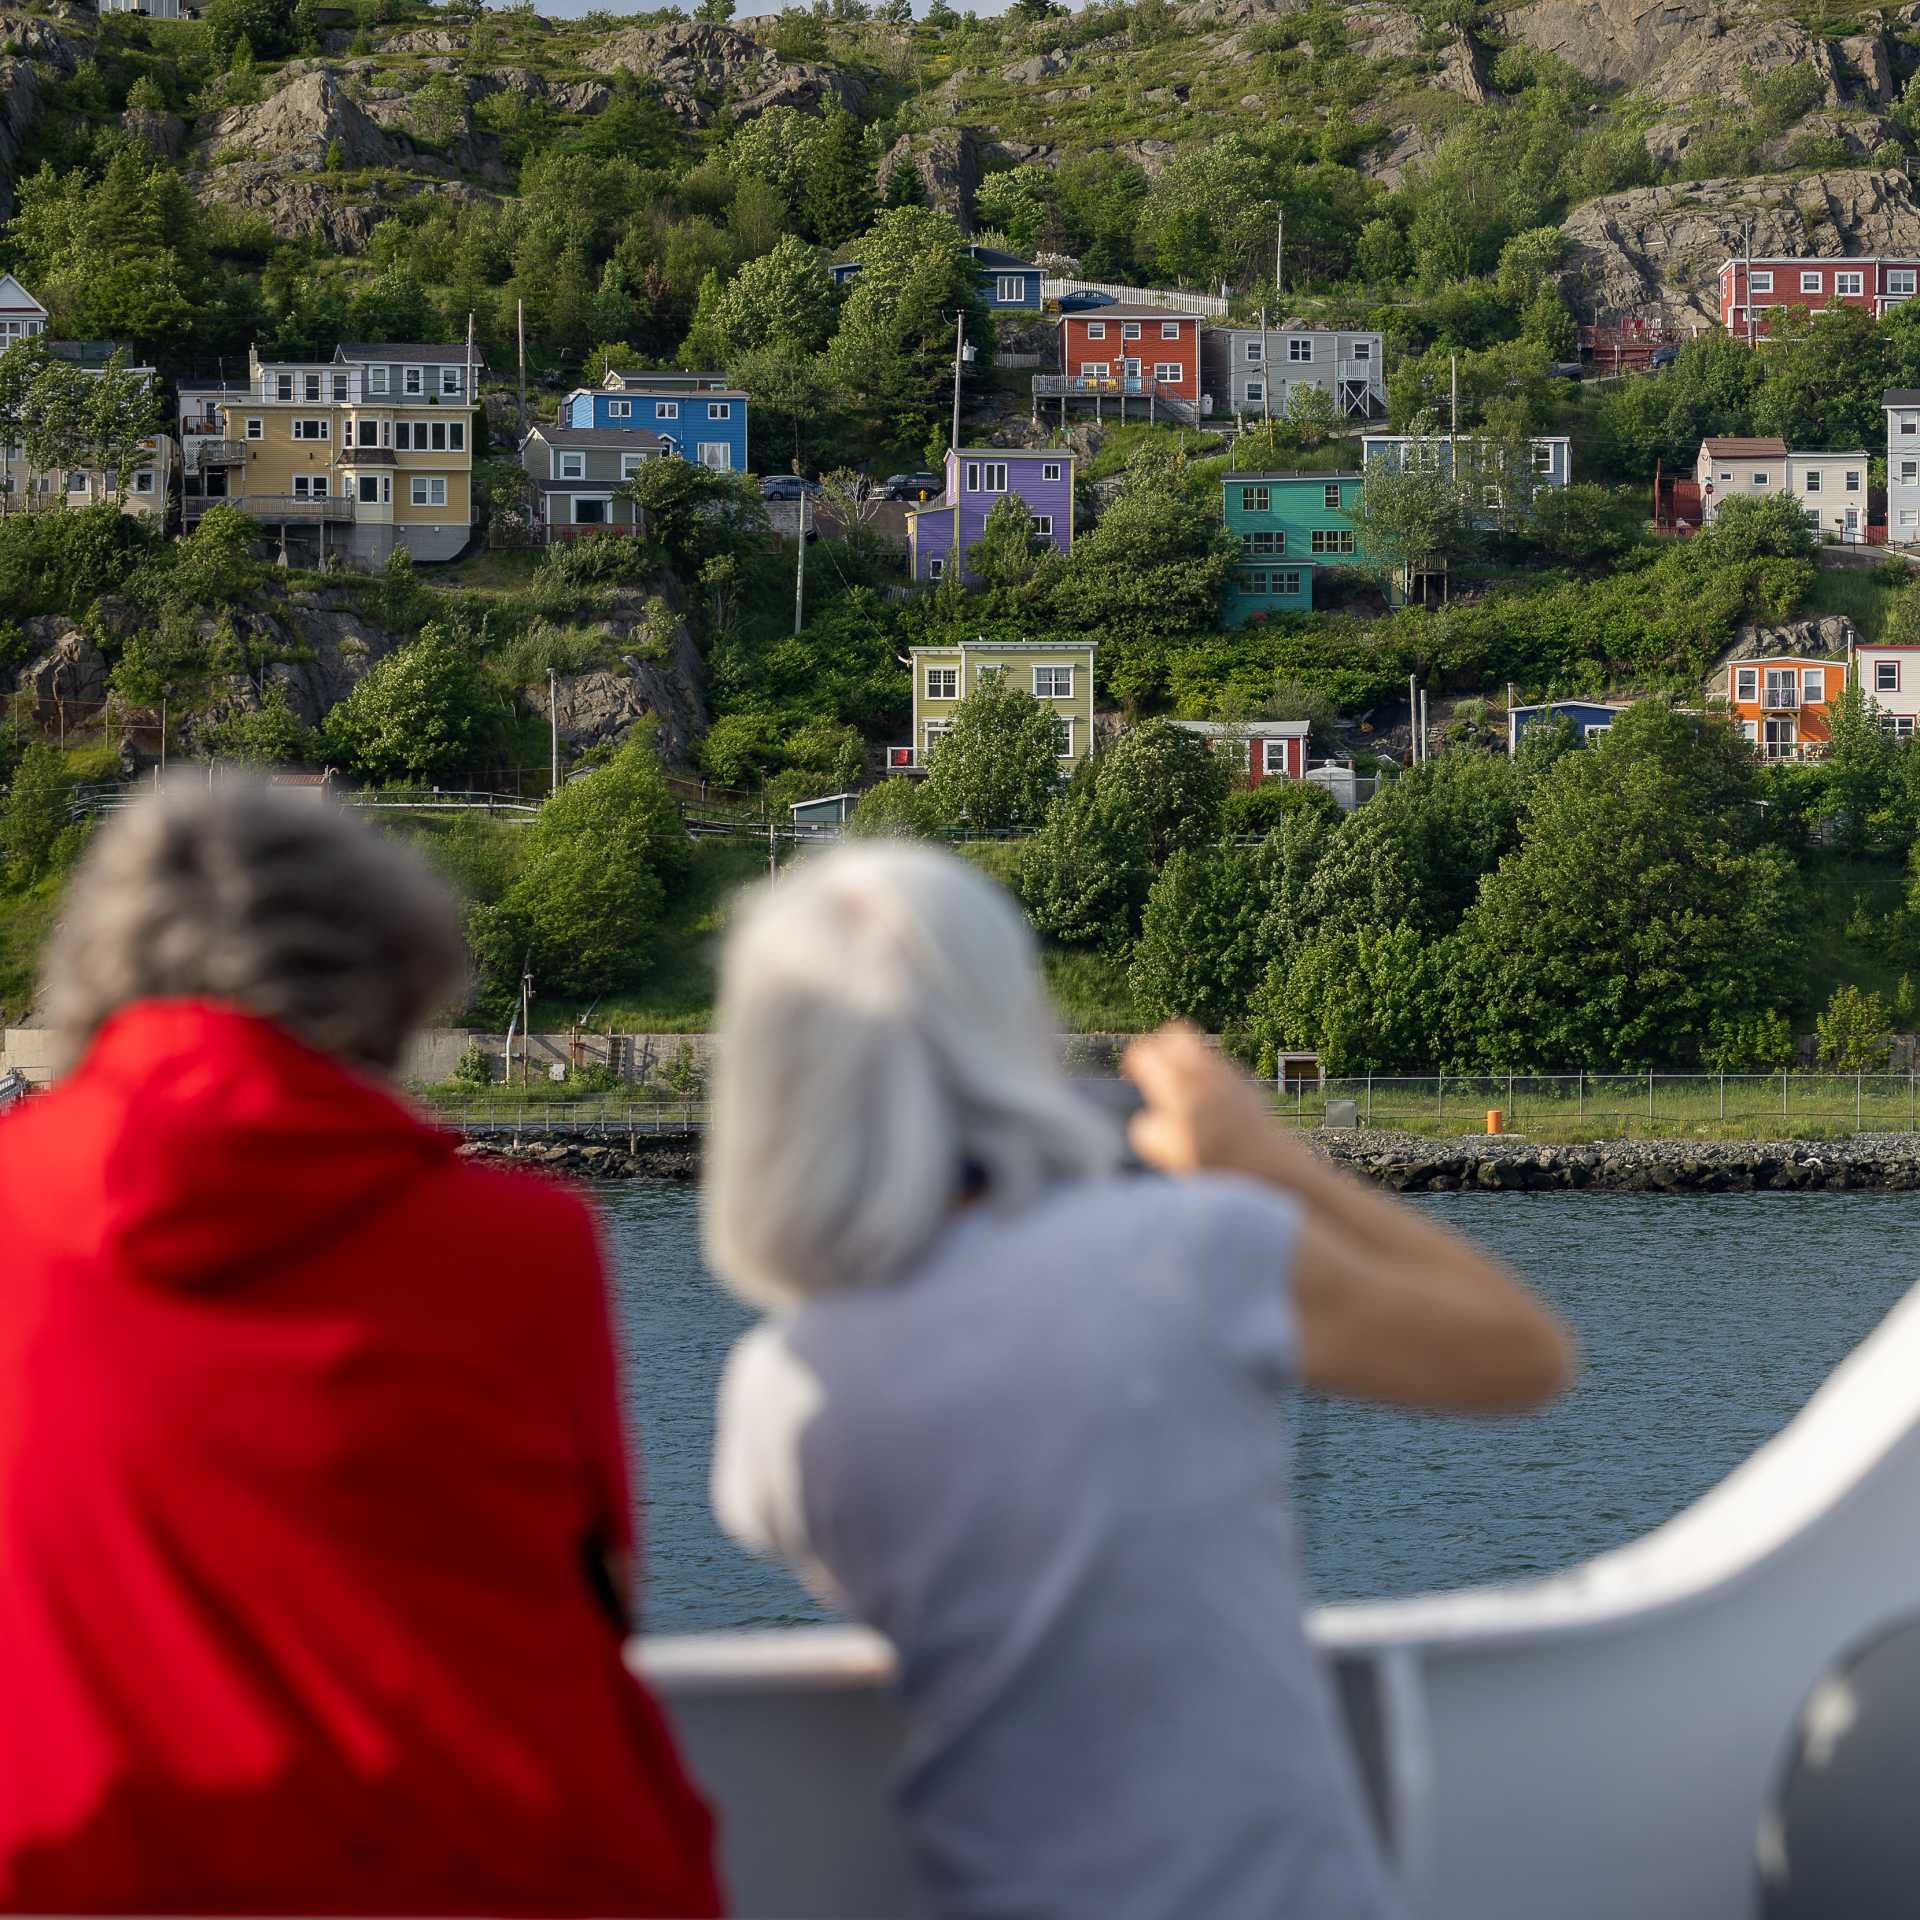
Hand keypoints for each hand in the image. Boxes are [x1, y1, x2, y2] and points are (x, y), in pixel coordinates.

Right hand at [1121, 1024, 1312, 1185]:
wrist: (1264, 1162)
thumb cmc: (1210, 1157)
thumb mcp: (1161, 1149)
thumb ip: (1144, 1128)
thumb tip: (1146, 1118)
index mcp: (1175, 1081)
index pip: (1144, 1051)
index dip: (1132, 1062)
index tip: (1130, 1076)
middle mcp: (1201, 1069)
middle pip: (1174, 1033)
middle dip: (1160, 1046)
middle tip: (1155, 1068)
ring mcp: (1226, 1072)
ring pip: (1199, 1049)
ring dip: (1185, 1061)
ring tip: (1180, 1087)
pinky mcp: (1245, 1083)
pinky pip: (1219, 1067)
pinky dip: (1207, 1076)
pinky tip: (1206, 1101)